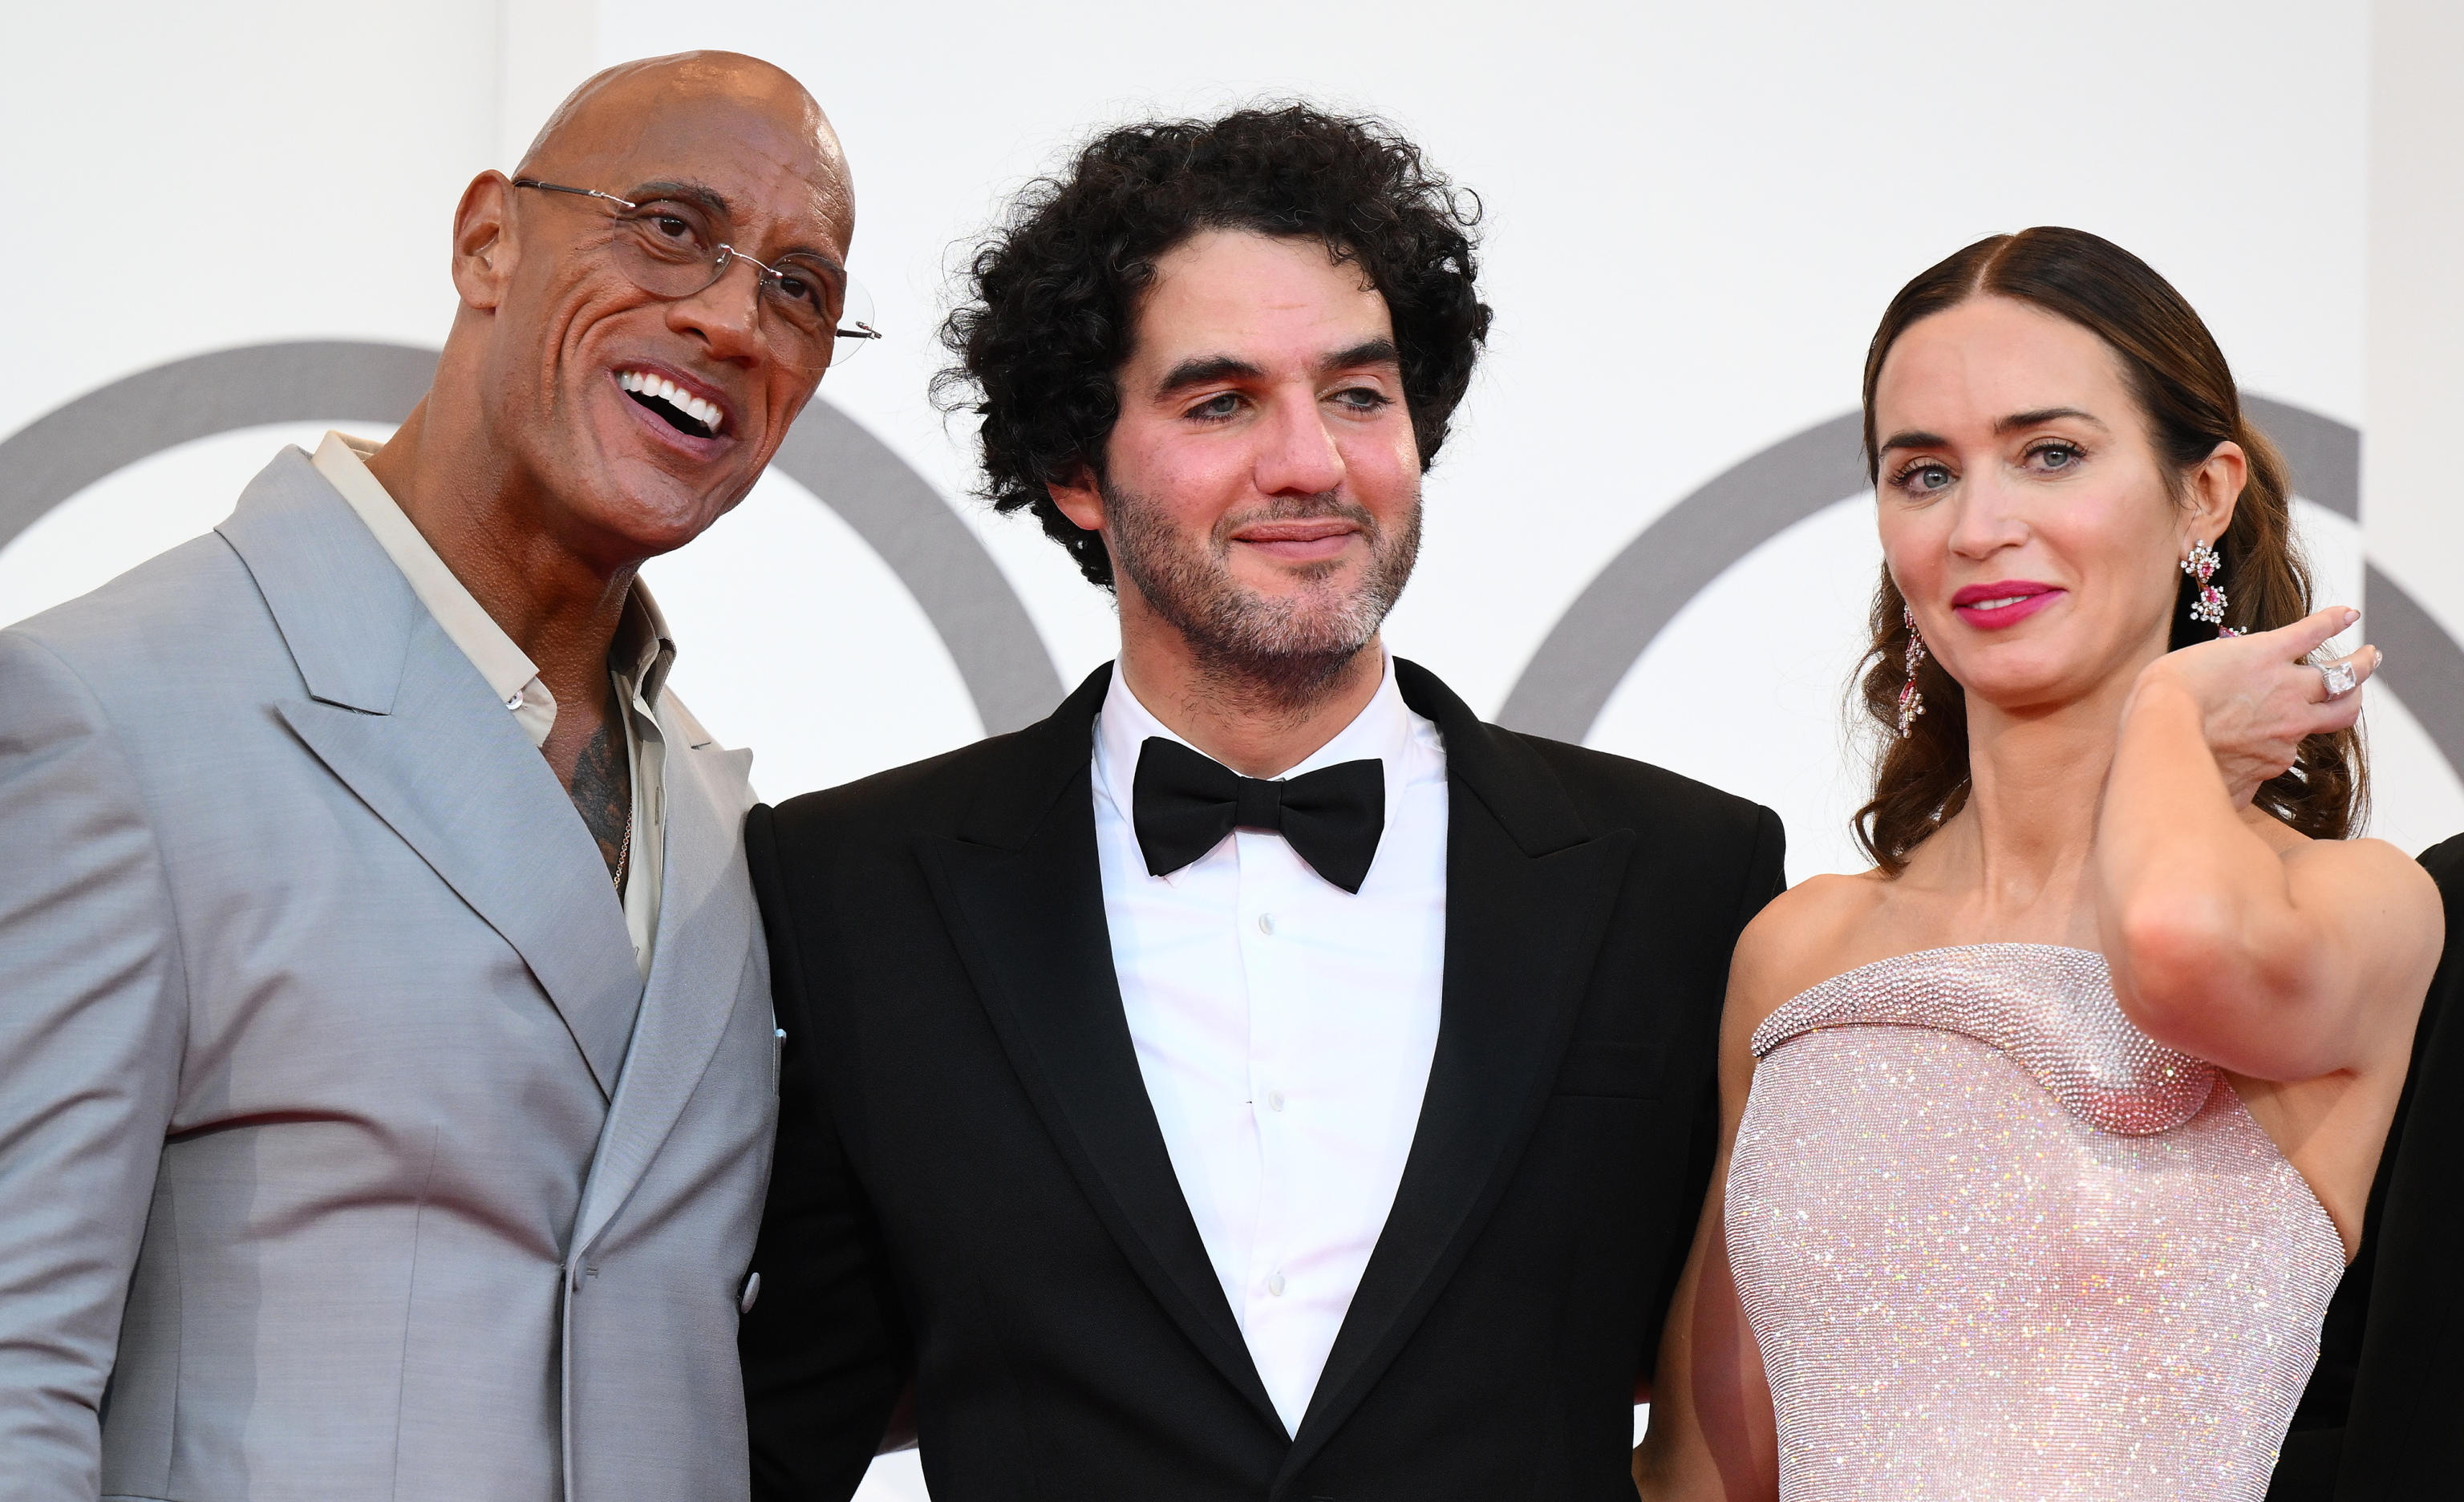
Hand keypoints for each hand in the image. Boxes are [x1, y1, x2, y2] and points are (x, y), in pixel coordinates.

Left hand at [2133, 606, 2376, 805]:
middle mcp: (2291, 722)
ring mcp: (2285, 686)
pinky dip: (2334, 620)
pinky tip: (2348, 613)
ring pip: (2342, 677)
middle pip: (2342, 712)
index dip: (2286, 738)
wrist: (2162, 721)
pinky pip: (2312, 632)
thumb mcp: (2213, 790)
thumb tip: (2235, 807)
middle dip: (2352, 700)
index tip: (2274, 730)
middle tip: (2357, 688)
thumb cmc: (2177, 757)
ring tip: (2368, 654)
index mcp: (2276, 754)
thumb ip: (2233, 793)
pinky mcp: (2269, 651)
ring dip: (2360, 664)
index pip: (2296, 746)